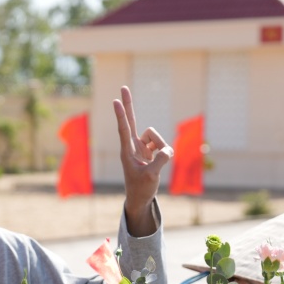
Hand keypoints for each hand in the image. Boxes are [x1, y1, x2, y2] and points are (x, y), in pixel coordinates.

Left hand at [114, 85, 170, 236]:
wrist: (140, 196)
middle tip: (123, 87)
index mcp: (127, 151)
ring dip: (161, 146)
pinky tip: (161, 161)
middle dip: (128, 104)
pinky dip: (165, 151)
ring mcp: (141, 146)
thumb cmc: (141, 187)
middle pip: (131, 120)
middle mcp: (132, 146)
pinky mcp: (149, 150)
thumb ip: (160, 161)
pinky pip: (162, 144)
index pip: (124, 129)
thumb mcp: (151, 176)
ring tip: (158, 162)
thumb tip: (168, 149)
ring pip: (155, 136)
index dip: (121, 115)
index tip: (115, 102)